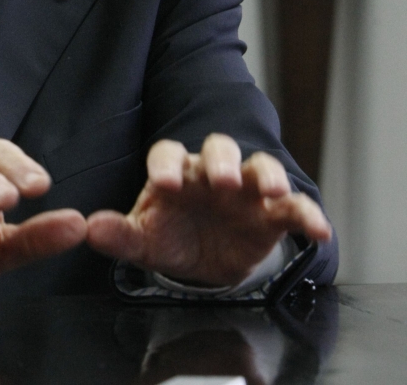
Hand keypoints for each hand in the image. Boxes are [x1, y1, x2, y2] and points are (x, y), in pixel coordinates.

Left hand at [86, 134, 331, 286]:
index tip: (163, 183)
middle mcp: (212, 172)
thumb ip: (118, 234)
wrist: (206, 260)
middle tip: (224, 179)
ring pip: (259, 166)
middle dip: (222, 160)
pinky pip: (295, 206)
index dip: (166, 164)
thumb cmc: (172, 236)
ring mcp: (246, 189)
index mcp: (176, 171)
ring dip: (268, 175)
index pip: (168, 153)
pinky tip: (318, 228)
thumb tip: (88, 228)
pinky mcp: (273, 213)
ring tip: (273, 191)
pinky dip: (308, 213)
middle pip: (220, 148)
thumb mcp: (144, 240)